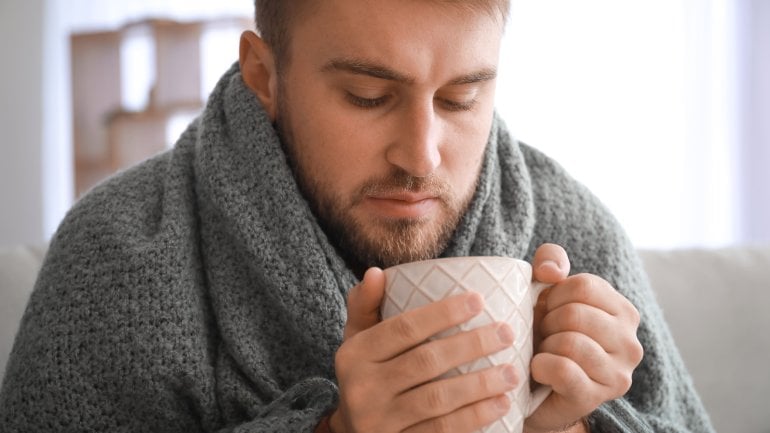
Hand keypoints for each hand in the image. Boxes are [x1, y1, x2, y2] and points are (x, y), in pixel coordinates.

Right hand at [329, 268, 518, 432]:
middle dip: (471, 345)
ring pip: (437, 399)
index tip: (479, 300)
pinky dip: (474, 417)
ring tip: (512, 371)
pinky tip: (500, 404)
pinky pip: (441, 432)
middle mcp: (362, 388)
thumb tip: (376, 273)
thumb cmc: (366, 377)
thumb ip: (365, 306)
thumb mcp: (357, 342)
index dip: (443, 313)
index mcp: (354, 355)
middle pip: (425, 362)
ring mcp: (379, 422)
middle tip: (506, 332)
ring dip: (480, 384)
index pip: (403, 328)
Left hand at [525, 244, 643, 432]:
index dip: (553, 295)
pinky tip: (539, 369)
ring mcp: (617, 374)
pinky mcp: (596, 398)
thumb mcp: (544, 290)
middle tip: (543, 335)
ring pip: (569, 342)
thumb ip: (549, 262)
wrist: (530, 386)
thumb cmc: (543, 333)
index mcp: (623, 311)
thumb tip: (552, 271)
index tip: (547, 311)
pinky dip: (540, 365)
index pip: (583, 286)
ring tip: (544, 352)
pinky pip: (563, 369)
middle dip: (547, 322)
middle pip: (575, 313)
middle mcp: (630, 343)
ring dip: (544, 346)